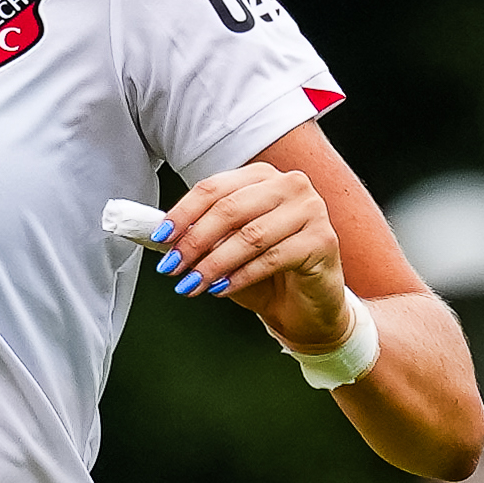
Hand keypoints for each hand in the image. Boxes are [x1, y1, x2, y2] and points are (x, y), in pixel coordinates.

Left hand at [149, 159, 346, 354]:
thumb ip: (201, 237)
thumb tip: (162, 238)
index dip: (183, 213)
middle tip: (172, 267)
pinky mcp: (323, 240)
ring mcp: (311, 210)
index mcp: (262, 177)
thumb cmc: (266, 274)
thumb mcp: (227, 249)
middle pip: (230, 208)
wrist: (306, 305)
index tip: (161, 238)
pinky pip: (273, 258)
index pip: (214, 188)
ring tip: (192, 284)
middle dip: (194, 241)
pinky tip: (221, 289)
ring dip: (214, 263)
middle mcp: (290, 185)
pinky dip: (241, 276)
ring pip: (250, 235)